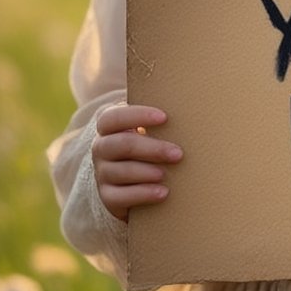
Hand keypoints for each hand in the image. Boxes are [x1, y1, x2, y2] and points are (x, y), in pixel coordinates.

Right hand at [92, 104, 182, 222]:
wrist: (128, 178)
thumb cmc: (145, 142)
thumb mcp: (146, 125)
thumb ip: (155, 113)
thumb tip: (189, 93)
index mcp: (108, 126)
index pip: (113, 117)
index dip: (137, 115)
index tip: (164, 117)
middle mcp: (101, 148)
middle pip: (121, 145)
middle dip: (151, 149)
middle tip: (178, 153)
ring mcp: (102, 173)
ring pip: (120, 171)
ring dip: (146, 172)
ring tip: (166, 174)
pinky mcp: (107, 197)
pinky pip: (120, 197)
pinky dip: (142, 194)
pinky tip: (162, 193)